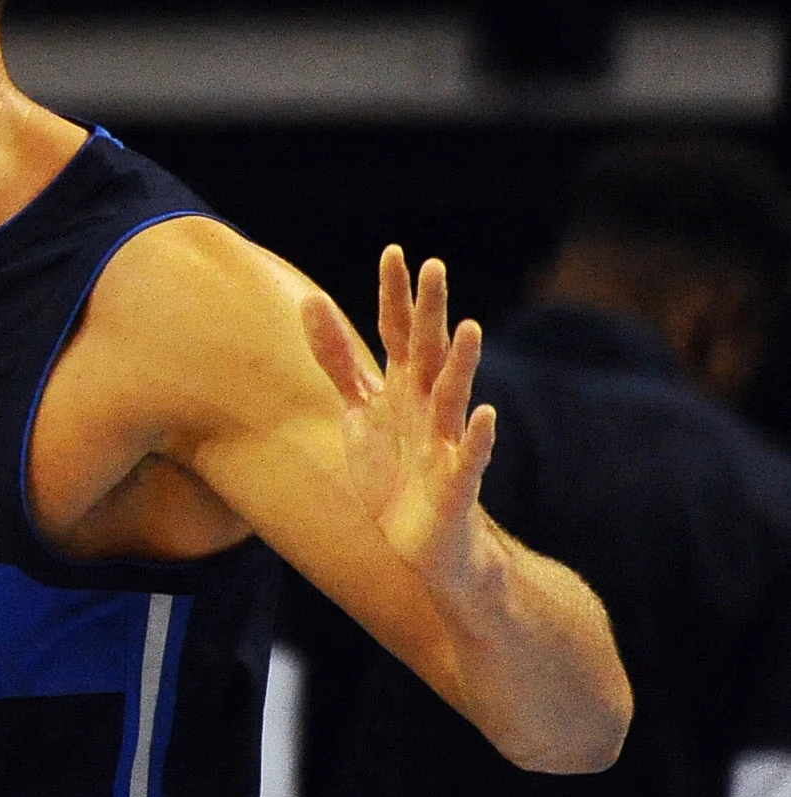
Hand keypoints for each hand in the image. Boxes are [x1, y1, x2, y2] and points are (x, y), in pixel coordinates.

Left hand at [302, 247, 499, 604]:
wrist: (425, 544)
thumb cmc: (396, 471)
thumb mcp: (361, 410)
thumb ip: (339, 360)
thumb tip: (310, 301)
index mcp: (404, 389)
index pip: (397, 333)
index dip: (394, 296)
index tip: (393, 252)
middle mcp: (428, 408)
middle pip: (428, 352)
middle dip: (430, 312)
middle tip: (433, 265)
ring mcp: (445, 443)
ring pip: (454, 397)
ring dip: (462, 364)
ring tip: (469, 328)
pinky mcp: (457, 485)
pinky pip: (471, 458)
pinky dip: (479, 438)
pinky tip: (486, 415)